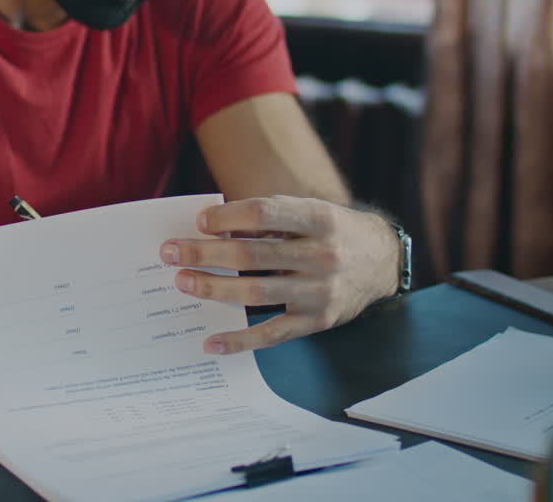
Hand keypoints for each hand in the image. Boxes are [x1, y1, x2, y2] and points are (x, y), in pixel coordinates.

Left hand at [160, 195, 400, 354]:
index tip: (199, 221)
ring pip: (256, 292)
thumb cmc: (331, 231)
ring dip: (213, 288)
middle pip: (252, 254)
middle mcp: (323, 254)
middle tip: (170, 252)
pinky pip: (272, 334)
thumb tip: (211, 228)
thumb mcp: (309, 212)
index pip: (266, 213)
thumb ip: (267, 219)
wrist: (382, 262)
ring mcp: (320, 291)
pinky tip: (210, 341)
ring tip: (182, 282)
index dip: (228, 217)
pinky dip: (239, 340)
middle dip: (205, 253)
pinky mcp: (317, 321)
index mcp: (319, 218)